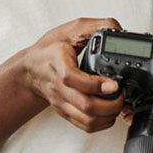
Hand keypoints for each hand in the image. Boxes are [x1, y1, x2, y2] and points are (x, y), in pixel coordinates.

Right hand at [17, 17, 125, 132]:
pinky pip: (86, 126)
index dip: (95, 84)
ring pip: (87, 120)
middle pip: (85, 105)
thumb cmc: (51, 49)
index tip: (113, 84)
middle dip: (111, 104)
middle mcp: (58, 85)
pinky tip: (109, 113)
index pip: (72, 78)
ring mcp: (62, 102)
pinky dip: (102, 124)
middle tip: (121, 94)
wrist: (31, 68)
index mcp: (57, 61)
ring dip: (108, 116)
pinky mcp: (66, 112)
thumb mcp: (73, 28)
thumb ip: (97, 25)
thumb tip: (117, 30)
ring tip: (117, 103)